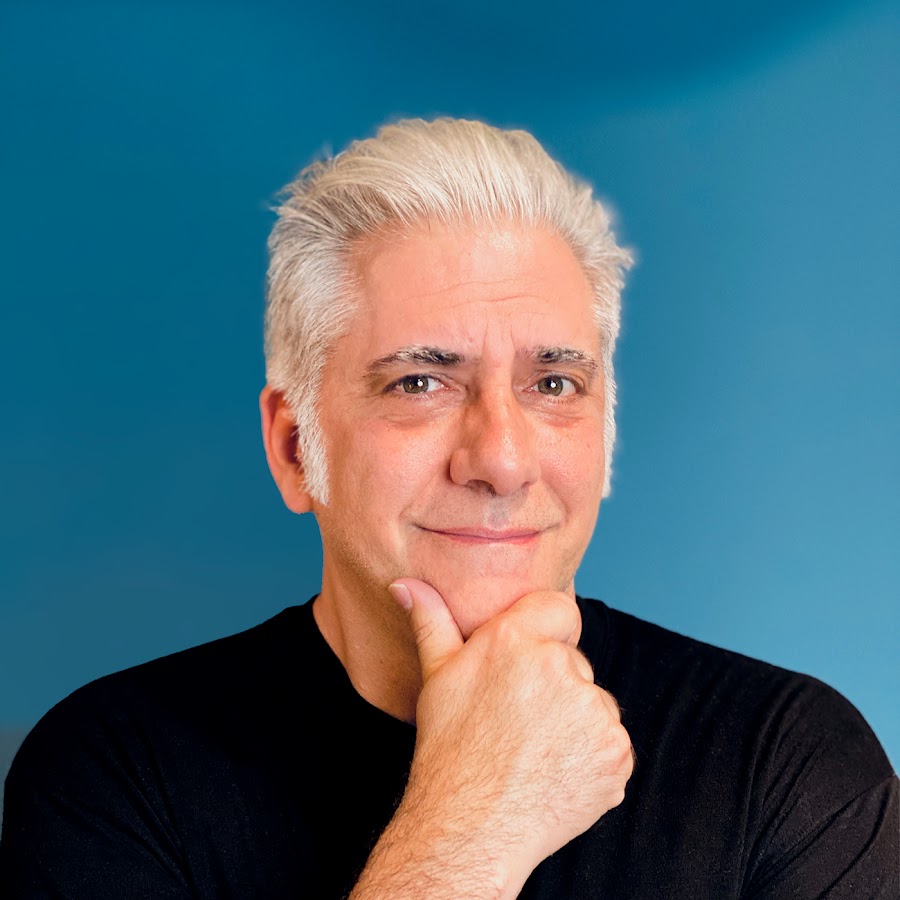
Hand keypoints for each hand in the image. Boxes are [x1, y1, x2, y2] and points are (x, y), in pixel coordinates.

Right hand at [389, 578, 632, 892]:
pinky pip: (611, 742)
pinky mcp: (616, 751)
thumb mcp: (436, 677)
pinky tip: (557, 772)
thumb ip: (431, 621)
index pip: (559, 608)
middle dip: (555, 686)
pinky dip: (593, 757)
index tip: (531, 662)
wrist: (471, 829)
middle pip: (573, 662)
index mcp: (516, 638)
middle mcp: (559, 665)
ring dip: (576, 722)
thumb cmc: (448, 750)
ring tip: (536, 751)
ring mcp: (593, 710)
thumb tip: (405, 583)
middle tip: (520, 721)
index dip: (547, 633)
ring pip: (594, 703)